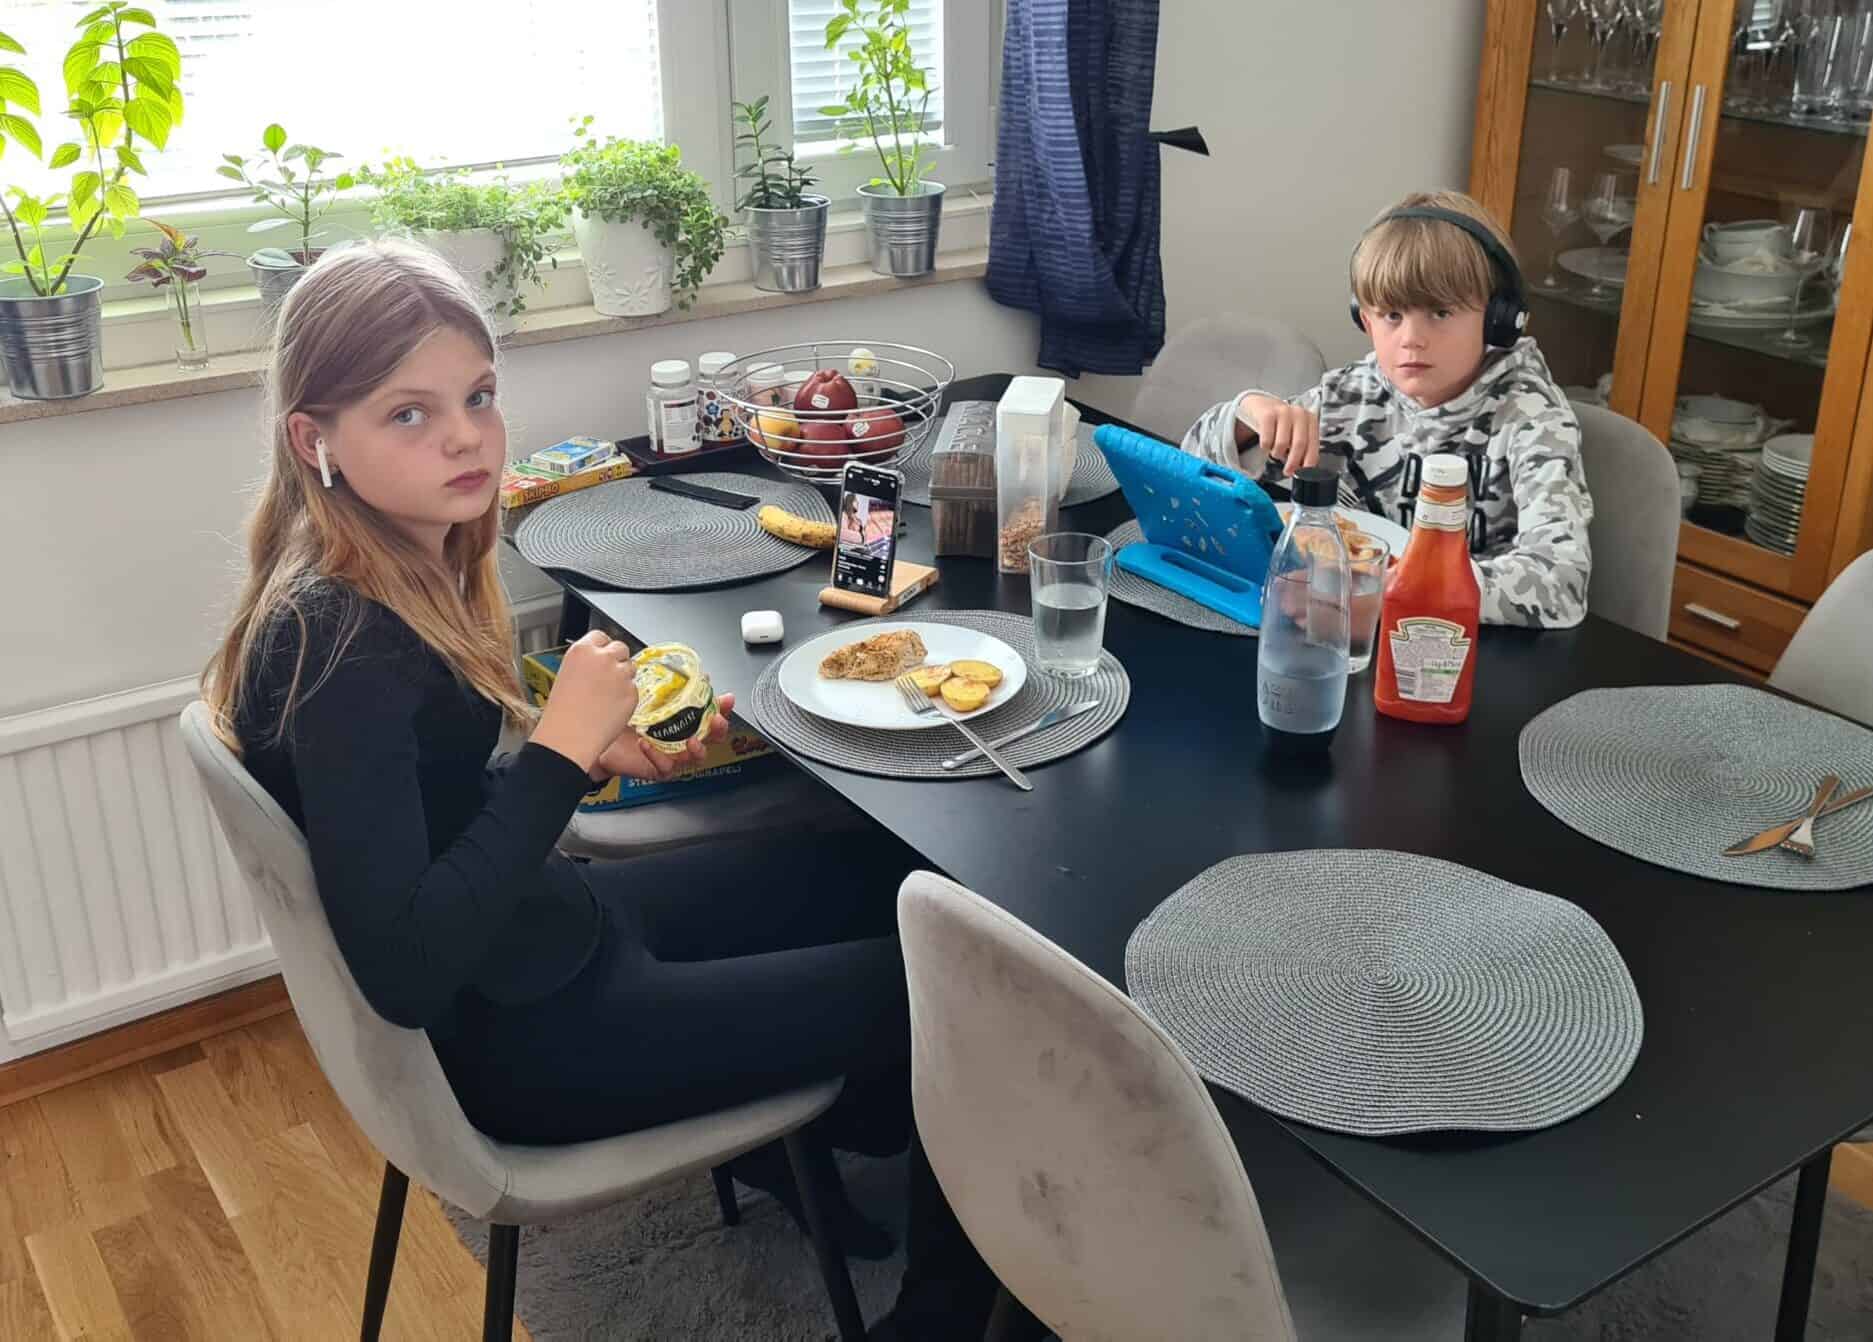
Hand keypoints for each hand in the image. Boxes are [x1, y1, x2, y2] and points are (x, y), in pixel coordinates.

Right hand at [529, 631, 640, 771]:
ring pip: (631, 667)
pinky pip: (634, 689)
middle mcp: (603, 658)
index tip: (602, 657)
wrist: (569, 736)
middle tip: (608, 678)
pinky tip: (612, 708)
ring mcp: (620, 674)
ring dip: (624, 677)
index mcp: (582, 650)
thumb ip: (586, 664)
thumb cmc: (562, 712)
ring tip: (607, 696)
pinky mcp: (632, 692)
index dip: (602, 648)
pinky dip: (627, 696)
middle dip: (617, 660)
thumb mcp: (567, 675)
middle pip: (620, 648)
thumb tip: (599, 663)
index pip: (601, 636)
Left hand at [588, 693, 736, 782]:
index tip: (727, 699)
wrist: (600, 736)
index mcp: (683, 719)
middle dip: (719, 729)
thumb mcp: (645, 696)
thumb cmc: (623, 717)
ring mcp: (672, 755)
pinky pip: (665, 767)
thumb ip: (664, 684)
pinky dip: (658, 755)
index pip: (710, 713)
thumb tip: (676, 664)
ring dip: (697, 748)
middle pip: (712, 738)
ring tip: (691, 741)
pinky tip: (647, 744)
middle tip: (716, 721)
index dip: (723, 707)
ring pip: (695, 757)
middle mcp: (681, 738)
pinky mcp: (658, 768)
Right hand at [1236, 394, 1319, 476]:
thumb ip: (1303, 448)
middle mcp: (1299, 414)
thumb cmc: (1282, 424)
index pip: (1313, 445)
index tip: (1303, 473)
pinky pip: (1267, 440)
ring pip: (1282, 444)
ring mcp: (1283, 412)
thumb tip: (1304, 468)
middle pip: (1299, 444)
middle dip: (1293, 462)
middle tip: (1288, 471)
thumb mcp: (1296, 433)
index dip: (1308, 462)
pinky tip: (1267, 444)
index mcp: (1311, 420)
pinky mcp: (1267, 415)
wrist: (1263, 406)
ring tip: (1276, 451)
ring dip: (1277, 453)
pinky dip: (1266, 447)